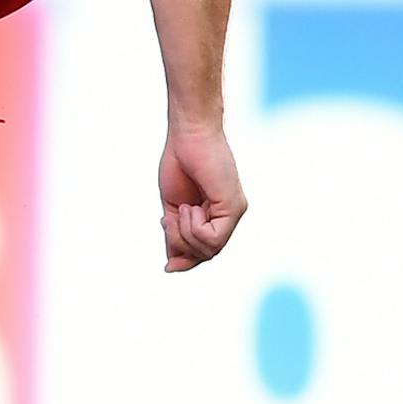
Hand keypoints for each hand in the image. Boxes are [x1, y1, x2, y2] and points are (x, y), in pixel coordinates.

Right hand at [158, 127, 246, 271]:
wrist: (187, 137)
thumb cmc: (179, 165)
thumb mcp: (173, 210)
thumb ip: (175, 236)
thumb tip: (172, 266)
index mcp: (214, 216)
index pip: (203, 252)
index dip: (184, 260)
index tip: (168, 265)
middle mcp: (228, 217)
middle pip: (205, 254)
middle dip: (180, 245)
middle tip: (168, 220)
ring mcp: (233, 212)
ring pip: (208, 249)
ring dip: (184, 234)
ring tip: (180, 210)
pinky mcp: (234, 206)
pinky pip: (212, 237)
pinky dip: (194, 227)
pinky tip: (189, 208)